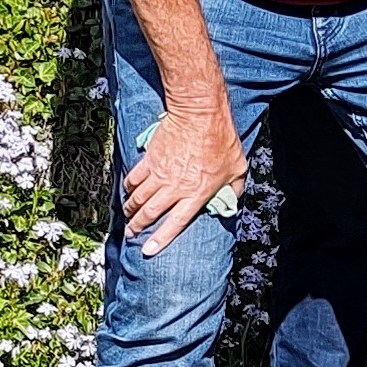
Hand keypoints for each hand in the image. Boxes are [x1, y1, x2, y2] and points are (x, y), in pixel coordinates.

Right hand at [121, 101, 246, 256]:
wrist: (200, 115)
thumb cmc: (222, 140)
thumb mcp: (238, 168)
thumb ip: (234, 188)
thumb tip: (230, 200)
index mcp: (196, 193)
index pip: (175, 223)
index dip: (160, 239)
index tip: (147, 250)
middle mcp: (174, 188)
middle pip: (150, 213)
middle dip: (138, 227)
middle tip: (131, 234)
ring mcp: (159, 174)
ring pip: (138, 199)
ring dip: (131, 210)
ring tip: (128, 217)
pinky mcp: (149, 160)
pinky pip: (133, 179)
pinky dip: (128, 188)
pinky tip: (128, 192)